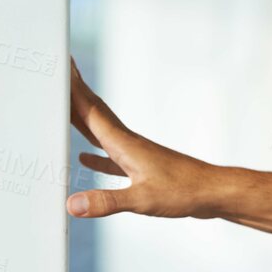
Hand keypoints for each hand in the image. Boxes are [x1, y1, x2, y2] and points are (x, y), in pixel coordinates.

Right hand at [66, 57, 220, 218]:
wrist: (214, 193)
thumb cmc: (186, 192)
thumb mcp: (142, 200)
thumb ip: (106, 201)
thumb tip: (73, 204)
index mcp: (124, 145)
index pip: (90, 111)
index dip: (72, 90)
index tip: (59, 67)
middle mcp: (128, 144)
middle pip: (93, 115)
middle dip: (74, 96)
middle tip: (57, 76)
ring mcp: (135, 156)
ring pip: (101, 134)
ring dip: (81, 122)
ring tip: (62, 112)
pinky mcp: (142, 170)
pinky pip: (111, 157)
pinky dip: (95, 154)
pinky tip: (85, 158)